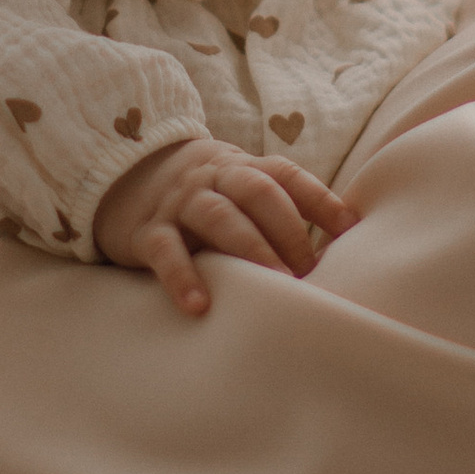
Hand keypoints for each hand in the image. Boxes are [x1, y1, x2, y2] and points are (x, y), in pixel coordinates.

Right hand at [92, 134, 357, 317]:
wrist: (125, 176)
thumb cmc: (203, 195)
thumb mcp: (237, 188)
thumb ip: (278, 207)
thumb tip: (342, 243)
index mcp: (242, 168)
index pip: (286, 175)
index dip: (320, 198)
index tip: (349, 228)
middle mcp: (213, 179)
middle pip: (257, 192)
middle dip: (288, 229)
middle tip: (309, 270)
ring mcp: (179, 204)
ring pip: (218, 217)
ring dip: (251, 249)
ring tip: (276, 283)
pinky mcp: (146, 232)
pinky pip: (165, 252)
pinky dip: (182, 277)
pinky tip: (199, 305)